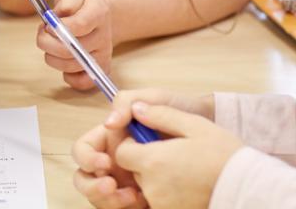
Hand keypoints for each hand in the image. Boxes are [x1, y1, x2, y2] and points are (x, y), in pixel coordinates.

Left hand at [38, 0, 113, 90]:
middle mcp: (104, 36)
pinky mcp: (100, 69)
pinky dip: (69, 77)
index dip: (59, 27)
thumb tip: (59, 15)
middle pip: (73, 50)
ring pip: (73, 66)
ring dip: (52, 57)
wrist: (98, 9)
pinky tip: (62, 61)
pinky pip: (84, 83)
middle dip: (48, 43)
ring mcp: (103, 54)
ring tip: (49, 43)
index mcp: (99, 11)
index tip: (47, 24)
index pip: (80, 25)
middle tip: (42, 33)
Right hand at [72, 89, 214, 207]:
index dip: (87, 157)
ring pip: (101, 198)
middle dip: (92, 186)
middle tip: (111, 186)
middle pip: (85, 178)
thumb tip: (109, 123)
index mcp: (111, 139)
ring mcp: (126, 182)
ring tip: (133, 197)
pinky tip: (143, 202)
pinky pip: (122, 207)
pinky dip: (126, 207)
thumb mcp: (155, 97)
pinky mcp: (141, 197)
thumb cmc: (180, 110)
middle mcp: (114, 162)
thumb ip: (127, 102)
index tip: (105, 162)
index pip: (84, 150)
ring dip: (109, 200)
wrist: (211, 131)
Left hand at [111, 102, 242, 208]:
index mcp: (153, 161)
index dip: (133, 145)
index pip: (122, 153)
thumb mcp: (194, 125)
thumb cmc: (224, 155)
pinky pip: (160, 201)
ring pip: (147, 187)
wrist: (248, 188)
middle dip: (147, 161)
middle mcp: (152, 186)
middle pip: (134, 170)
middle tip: (173, 156)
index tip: (151, 142)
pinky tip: (188, 186)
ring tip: (185, 171)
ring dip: (158, 179)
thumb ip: (161, 115)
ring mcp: (162, 204)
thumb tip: (137, 109)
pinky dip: (169, 194)